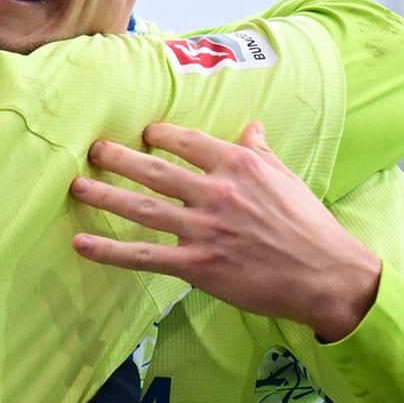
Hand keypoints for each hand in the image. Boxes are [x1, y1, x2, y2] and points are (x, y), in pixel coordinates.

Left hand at [70, 122, 381, 341]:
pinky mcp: (197, 265)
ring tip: (76, 185)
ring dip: (105, 195)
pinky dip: (109, 250)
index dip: (161, 135)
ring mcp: (204, 229)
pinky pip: (144, 255)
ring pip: (142, 207)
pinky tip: (82, 243)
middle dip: (119, 158)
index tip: (143, 133)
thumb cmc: (309, 226)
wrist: (327, 275)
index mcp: (239, 165)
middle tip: (94, 149)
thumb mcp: (286, 178)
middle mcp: (216, 192)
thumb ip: (260, 152)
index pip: (188, 142)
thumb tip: (251, 127)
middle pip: (155, 170)